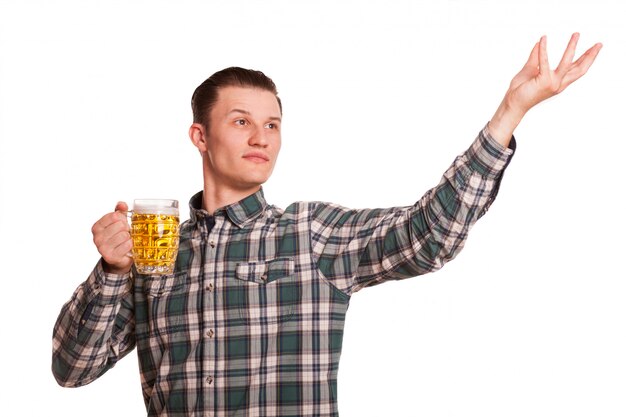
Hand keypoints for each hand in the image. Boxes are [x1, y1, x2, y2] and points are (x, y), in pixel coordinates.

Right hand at [91, 202, 132, 274]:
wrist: (118, 258)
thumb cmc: (117, 238)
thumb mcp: (117, 223)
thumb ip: (119, 212)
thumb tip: (122, 204)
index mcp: (97, 227)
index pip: (114, 216)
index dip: (122, 219)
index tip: (122, 223)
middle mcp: (97, 238)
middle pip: (120, 225)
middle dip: (126, 228)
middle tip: (124, 233)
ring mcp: (103, 248)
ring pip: (124, 235)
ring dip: (128, 237)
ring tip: (125, 240)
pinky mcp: (111, 257)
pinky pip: (127, 245)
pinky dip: (130, 245)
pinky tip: (126, 247)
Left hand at [488, 33, 602, 145]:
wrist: (512, 103)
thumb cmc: (520, 89)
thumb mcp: (530, 69)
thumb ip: (536, 57)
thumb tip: (539, 42)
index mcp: (558, 82)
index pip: (576, 69)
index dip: (586, 59)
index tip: (595, 49)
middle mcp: (558, 83)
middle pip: (580, 69)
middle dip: (590, 56)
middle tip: (599, 44)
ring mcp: (552, 83)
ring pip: (567, 63)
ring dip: (572, 47)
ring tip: (576, 34)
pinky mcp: (543, 81)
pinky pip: (544, 61)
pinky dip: (543, 49)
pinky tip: (543, 39)